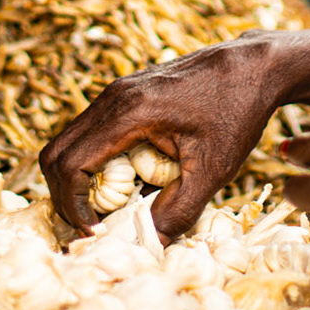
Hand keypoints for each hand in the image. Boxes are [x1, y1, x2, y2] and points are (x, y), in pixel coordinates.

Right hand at [41, 32, 286, 237]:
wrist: (253, 66)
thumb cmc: (237, 112)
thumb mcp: (213, 169)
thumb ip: (179, 210)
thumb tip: (149, 243)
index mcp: (128, 113)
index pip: (70, 164)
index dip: (72, 205)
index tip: (95, 231)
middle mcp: (114, 97)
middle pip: (56, 152)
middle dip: (64, 195)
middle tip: (91, 224)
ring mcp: (118, 91)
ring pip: (72, 140)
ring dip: (79, 178)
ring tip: (108, 208)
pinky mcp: (126, 93)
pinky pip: (92, 131)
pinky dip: (94, 161)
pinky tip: (128, 180)